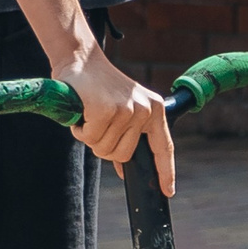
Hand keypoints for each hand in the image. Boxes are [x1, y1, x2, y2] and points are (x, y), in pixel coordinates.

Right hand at [69, 44, 175, 194]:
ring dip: (90, 137)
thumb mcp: (123, 108)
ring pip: (104, 148)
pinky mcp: (106, 109)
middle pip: (123, 155)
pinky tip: (82, 113)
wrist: (79, 58)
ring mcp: (127, 109)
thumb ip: (129, 135)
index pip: (163, 147)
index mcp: (155, 110)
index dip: (166, 171)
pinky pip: (90, 138)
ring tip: (90, 115)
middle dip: (104, 147)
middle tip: (96, 126)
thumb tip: (125, 169)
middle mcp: (145, 110)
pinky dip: (80, 130)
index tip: (168, 191)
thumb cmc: (98, 87)